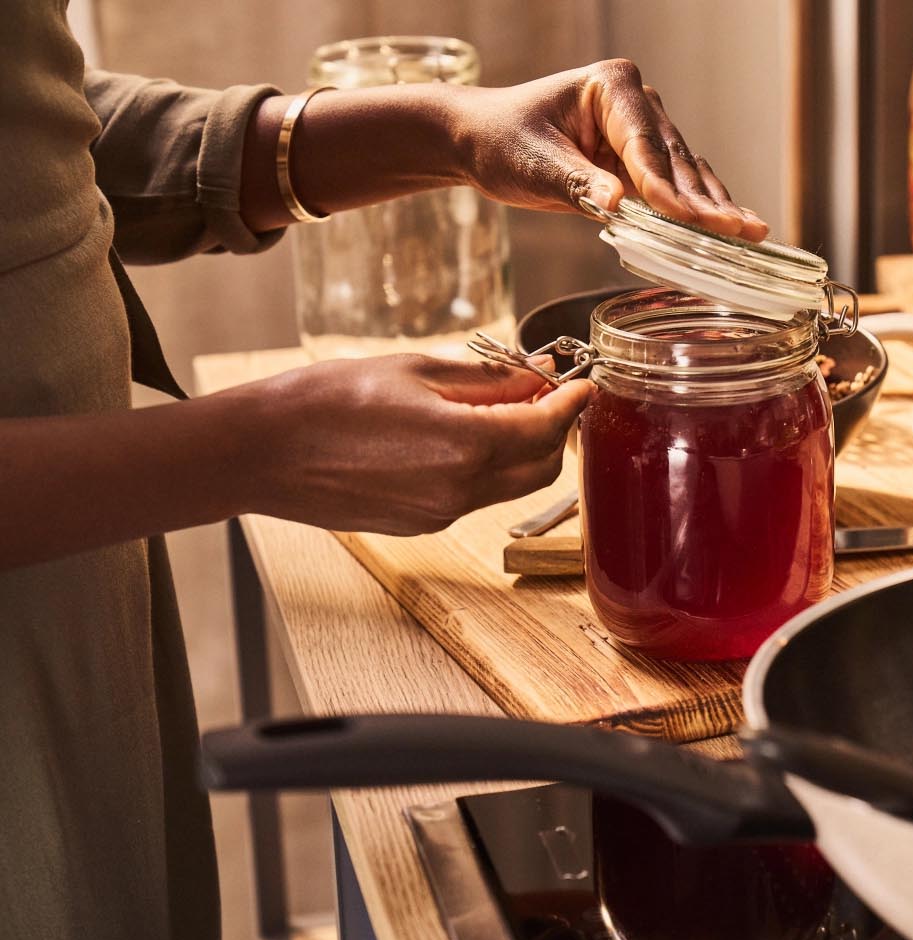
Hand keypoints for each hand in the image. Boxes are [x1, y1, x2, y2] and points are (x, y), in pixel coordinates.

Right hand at [239, 354, 591, 534]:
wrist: (261, 452)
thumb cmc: (325, 401)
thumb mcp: (414, 370)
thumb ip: (484, 381)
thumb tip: (533, 379)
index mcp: (464, 447)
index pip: (546, 429)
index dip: (571, 404)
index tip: (582, 384)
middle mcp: (460, 491)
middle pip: (541, 468)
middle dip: (552, 431)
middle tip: (542, 394)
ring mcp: (440, 515)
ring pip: (510, 485)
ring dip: (519, 450)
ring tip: (497, 408)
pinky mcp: (421, 525)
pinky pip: (473, 496)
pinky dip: (484, 467)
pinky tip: (459, 436)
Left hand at [454, 59, 768, 239]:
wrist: (481, 141)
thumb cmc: (500, 141)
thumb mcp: (532, 164)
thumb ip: (576, 182)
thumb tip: (616, 203)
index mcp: (611, 87)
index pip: (645, 146)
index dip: (666, 189)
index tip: (689, 220)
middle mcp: (636, 103)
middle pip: (675, 161)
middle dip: (704, 201)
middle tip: (739, 231)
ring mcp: (642, 132)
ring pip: (685, 175)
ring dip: (713, 207)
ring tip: (750, 234)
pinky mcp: (639, 161)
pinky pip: (674, 188)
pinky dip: (698, 212)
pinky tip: (729, 231)